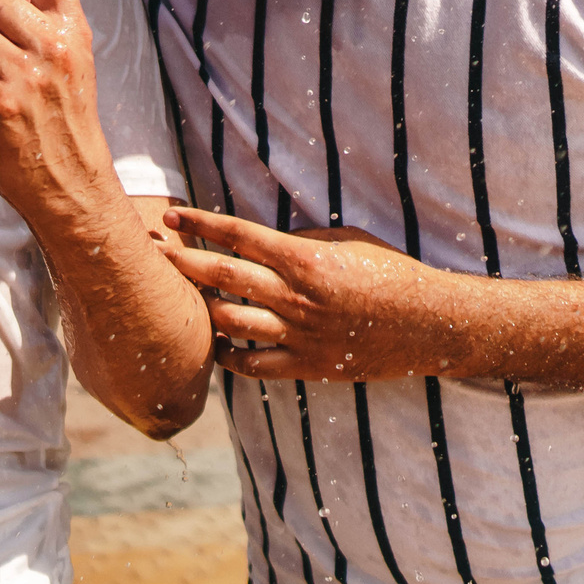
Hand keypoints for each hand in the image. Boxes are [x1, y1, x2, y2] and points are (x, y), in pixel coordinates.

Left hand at [161, 208, 461, 381]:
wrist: (431, 325)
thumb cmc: (392, 273)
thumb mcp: (348, 242)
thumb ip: (300, 240)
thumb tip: (258, 242)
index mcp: (306, 260)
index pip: (239, 236)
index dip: (201, 224)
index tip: (172, 217)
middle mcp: (296, 297)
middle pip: (221, 277)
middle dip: (181, 262)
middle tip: (151, 252)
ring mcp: (299, 335)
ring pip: (230, 321)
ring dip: (199, 309)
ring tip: (177, 299)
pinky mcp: (308, 366)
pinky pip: (254, 365)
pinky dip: (228, 356)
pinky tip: (214, 344)